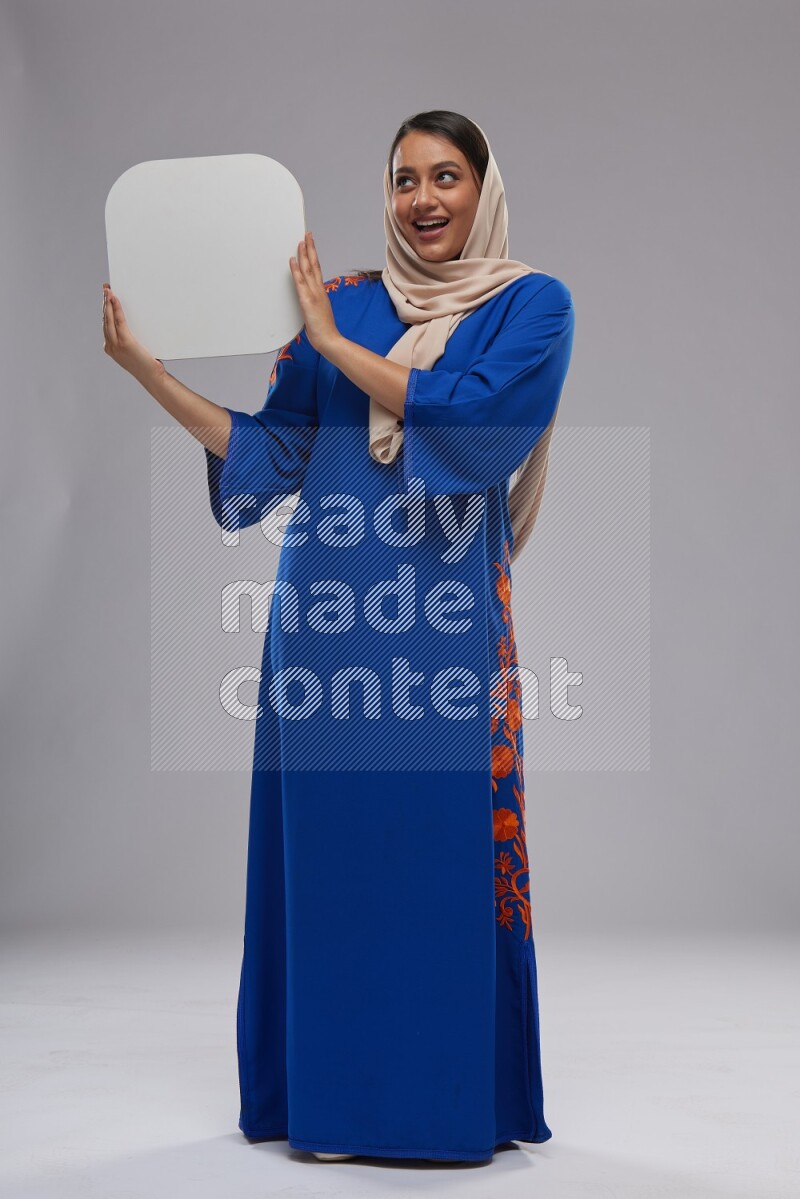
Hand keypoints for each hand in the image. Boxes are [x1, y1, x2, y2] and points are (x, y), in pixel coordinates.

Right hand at [102, 283, 164, 380]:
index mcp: (110, 347)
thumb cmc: (148, 364)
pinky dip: (115, 309)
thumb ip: (131, 338)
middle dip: (104, 303)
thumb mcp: (136, 350)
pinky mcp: (125, 342)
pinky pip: (119, 321)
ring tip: (109, 291)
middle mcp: (110, 346)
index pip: (106, 325)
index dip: (105, 310)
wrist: (153, 377)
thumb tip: (137, 322)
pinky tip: (115, 299)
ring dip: (108, 303)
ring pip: (109, 319)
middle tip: (106, 289)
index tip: (106, 298)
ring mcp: (116, 345)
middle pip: (105, 319)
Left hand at [288, 232, 339, 354]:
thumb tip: (309, 300)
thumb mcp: (319, 313)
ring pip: (308, 270)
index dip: (314, 255)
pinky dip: (296, 270)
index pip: (317, 269)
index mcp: (321, 292)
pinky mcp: (307, 300)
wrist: (329, 340)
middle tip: (307, 235)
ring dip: (304, 254)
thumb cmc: (324, 330)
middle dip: (310, 248)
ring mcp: (313, 294)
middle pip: (314, 264)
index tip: (310, 244)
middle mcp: (318, 290)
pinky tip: (292, 260)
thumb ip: (315, 303)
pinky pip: (300, 282)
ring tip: (300, 241)